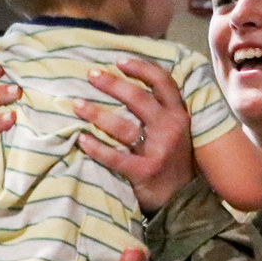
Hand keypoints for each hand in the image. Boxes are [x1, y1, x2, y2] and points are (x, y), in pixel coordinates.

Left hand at [73, 58, 194, 212]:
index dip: (141, 68)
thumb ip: (160, 111)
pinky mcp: (145, 171)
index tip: (119, 61)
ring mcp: (158, 150)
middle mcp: (170, 128)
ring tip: (77, 105)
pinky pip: (115, 157)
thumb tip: (126, 85)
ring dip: (96, 113)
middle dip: (112, 84)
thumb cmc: (173, 160)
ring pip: (123, 126)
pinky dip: (96, 147)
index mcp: (178, 115)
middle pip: (138, 98)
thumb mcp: (177, 131)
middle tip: (91, 76)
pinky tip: (80, 139)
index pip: (162, 82)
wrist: (184, 199)